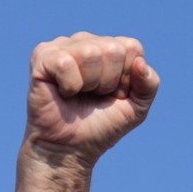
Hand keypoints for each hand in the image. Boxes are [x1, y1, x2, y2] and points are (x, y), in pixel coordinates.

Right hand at [14, 32, 160, 191]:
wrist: (71, 149)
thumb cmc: (101, 126)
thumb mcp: (136, 108)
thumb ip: (150, 84)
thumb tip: (139, 62)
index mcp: (109, 47)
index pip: (132, 47)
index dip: (127, 78)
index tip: (114, 95)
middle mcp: (86, 41)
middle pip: (113, 49)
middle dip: (108, 82)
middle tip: (93, 97)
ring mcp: (62, 46)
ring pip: (91, 53)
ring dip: (89, 84)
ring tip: (78, 95)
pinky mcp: (42, 57)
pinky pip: (66, 63)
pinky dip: (70, 86)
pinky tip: (63, 93)